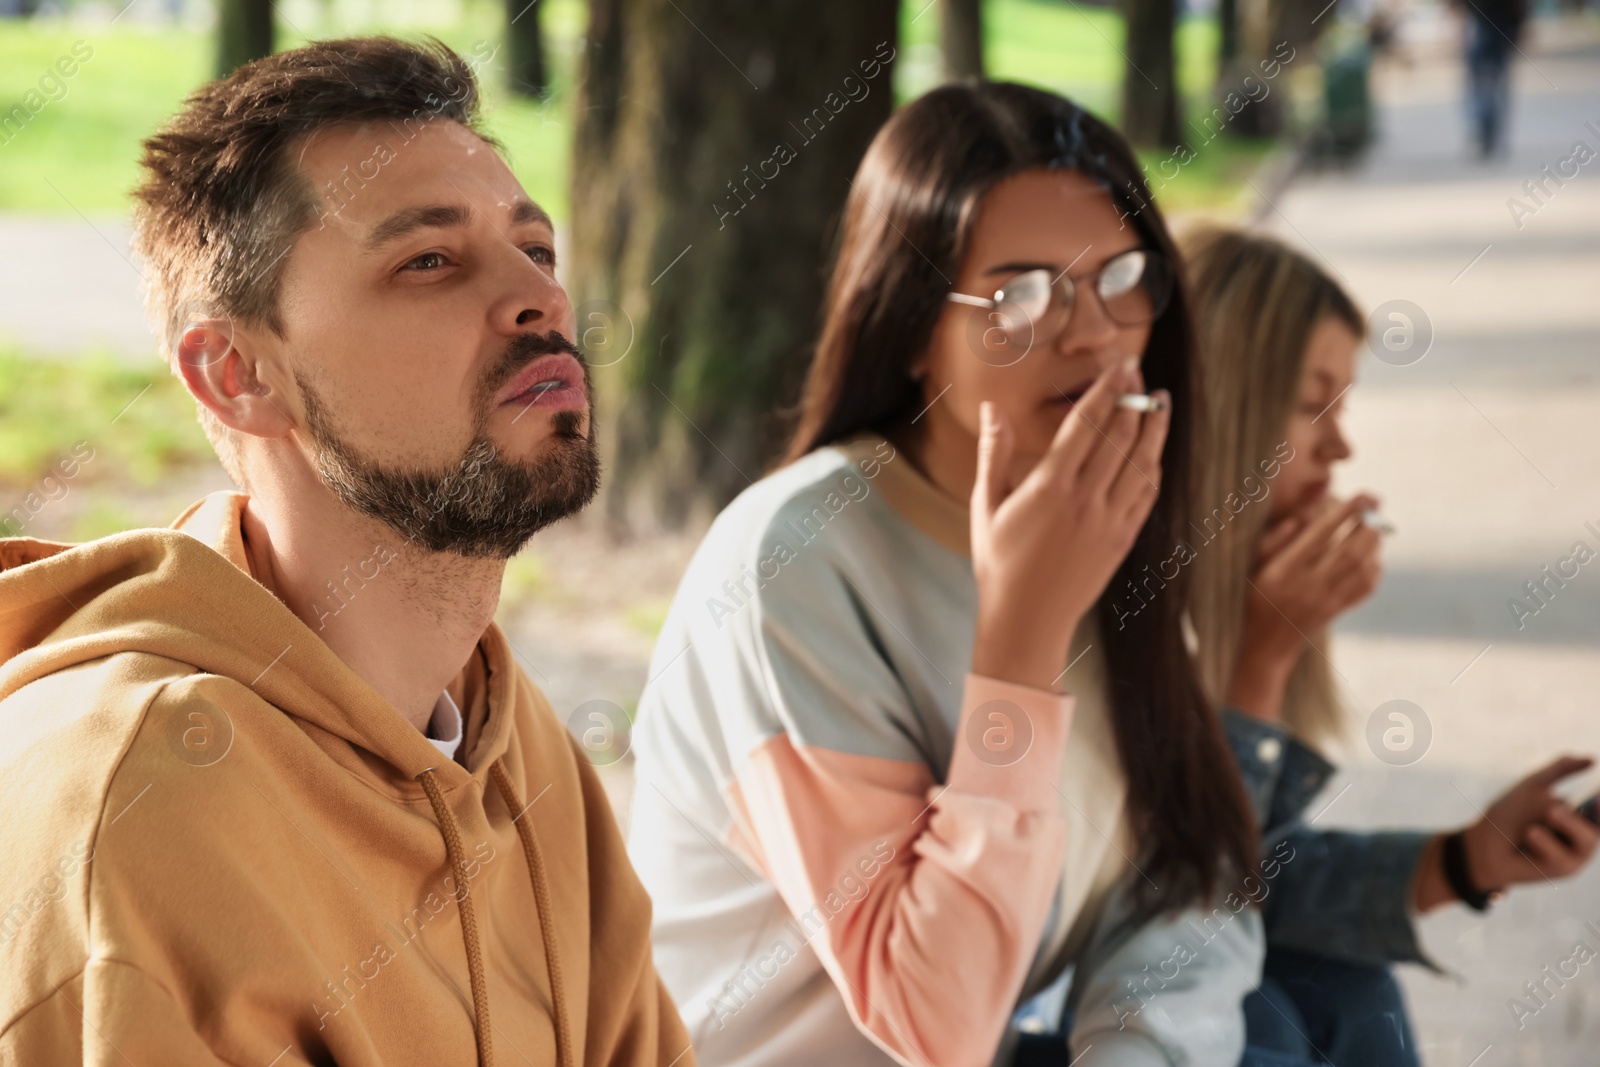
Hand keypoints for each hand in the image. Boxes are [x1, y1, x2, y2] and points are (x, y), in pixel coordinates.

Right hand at [970, 359, 1166, 690]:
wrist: (1027, 620)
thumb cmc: (998, 563)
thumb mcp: (985, 505)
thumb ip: (994, 453)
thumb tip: (992, 408)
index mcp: (1049, 487)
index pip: (1086, 425)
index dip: (1106, 390)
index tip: (1119, 365)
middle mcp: (1085, 500)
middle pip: (1119, 437)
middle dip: (1131, 398)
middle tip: (1137, 372)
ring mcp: (1109, 521)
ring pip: (1141, 463)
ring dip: (1152, 428)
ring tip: (1158, 401)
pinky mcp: (1121, 540)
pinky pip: (1145, 496)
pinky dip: (1153, 468)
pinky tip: (1153, 451)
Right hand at [1228, 495, 1382, 719]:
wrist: (1262, 646)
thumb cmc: (1253, 599)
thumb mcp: (1252, 567)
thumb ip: (1274, 541)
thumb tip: (1301, 518)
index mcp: (1284, 569)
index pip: (1321, 535)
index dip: (1344, 512)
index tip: (1361, 495)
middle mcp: (1307, 585)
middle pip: (1350, 551)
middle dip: (1368, 525)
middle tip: (1375, 505)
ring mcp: (1325, 601)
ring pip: (1361, 569)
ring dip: (1374, 544)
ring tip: (1376, 526)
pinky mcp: (1335, 612)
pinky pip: (1364, 589)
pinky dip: (1375, 570)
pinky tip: (1373, 557)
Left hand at [1463, 755, 1598, 890]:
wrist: (1485, 842)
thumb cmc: (1511, 814)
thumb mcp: (1534, 786)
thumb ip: (1561, 770)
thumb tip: (1591, 758)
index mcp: (1580, 815)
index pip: (1598, 810)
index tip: (1597, 794)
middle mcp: (1582, 837)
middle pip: (1596, 827)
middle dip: (1583, 813)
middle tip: (1568, 801)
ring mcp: (1574, 855)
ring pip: (1585, 842)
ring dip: (1568, 825)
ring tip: (1550, 811)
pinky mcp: (1560, 870)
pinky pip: (1561, 857)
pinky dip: (1545, 843)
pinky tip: (1531, 833)